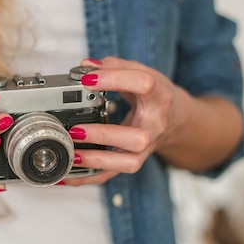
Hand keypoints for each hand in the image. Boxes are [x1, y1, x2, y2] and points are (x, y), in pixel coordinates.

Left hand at [60, 56, 187, 185]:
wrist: (176, 120)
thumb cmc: (155, 96)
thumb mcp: (141, 72)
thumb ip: (113, 66)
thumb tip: (85, 66)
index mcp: (159, 97)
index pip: (143, 84)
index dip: (115, 79)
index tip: (86, 79)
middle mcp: (155, 126)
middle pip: (137, 138)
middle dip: (104, 135)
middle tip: (76, 129)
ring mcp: (146, 148)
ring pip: (127, 162)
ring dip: (97, 160)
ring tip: (72, 155)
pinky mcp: (133, 161)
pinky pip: (112, 175)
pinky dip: (88, 178)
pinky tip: (67, 176)